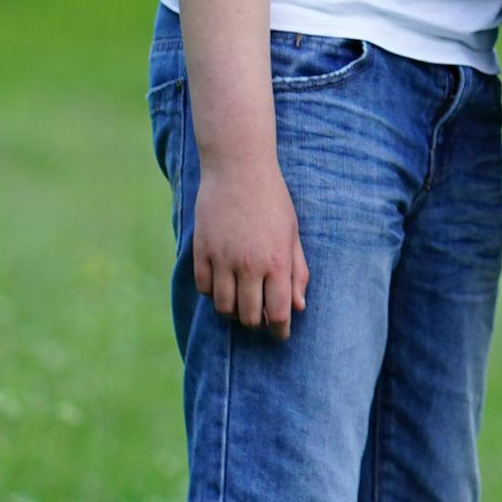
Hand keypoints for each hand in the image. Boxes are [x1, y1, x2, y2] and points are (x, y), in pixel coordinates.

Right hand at [193, 158, 308, 337]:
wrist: (238, 168)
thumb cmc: (272, 199)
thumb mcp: (292, 233)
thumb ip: (296, 271)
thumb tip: (298, 307)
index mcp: (276, 261)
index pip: (277, 314)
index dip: (279, 331)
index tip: (280, 334)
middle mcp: (249, 265)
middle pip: (249, 317)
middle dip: (256, 323)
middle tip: (260, 316)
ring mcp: (222, 258)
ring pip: (223, 307)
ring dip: (233, 311)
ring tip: (240, 302)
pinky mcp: (202, 250)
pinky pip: (204, 287)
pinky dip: (213, 292)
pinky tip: (223, 284)